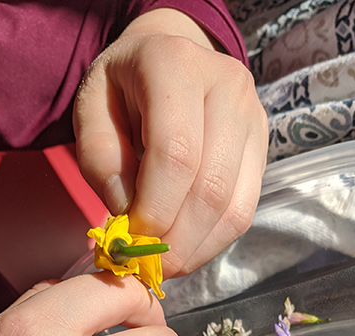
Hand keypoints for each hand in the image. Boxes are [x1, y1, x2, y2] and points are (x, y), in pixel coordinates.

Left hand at [74, 8, 267, 277]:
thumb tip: (127, 210)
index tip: (132, 239)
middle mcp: (228, 85)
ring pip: (235, 206)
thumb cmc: (123, 87)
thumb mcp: (91, 108)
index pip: (176, 154)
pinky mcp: (263, 148)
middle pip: (211, 186)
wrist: (170, 54)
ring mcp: (253, 117)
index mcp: (176, 65)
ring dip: (198, 247)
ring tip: (167, 261)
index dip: (156, 208)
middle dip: (178, 239)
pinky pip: (244, 210)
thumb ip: (100, 157)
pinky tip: (187, 248)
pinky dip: (214, 241)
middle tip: (149, 263)